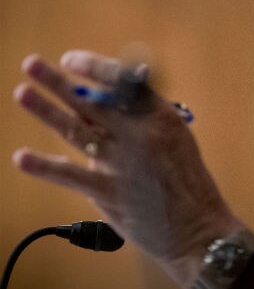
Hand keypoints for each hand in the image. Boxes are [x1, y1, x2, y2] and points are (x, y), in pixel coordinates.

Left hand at [12, 50, 245, 288]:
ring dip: (46, 110)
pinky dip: (44, 166)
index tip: (71, 60)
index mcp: (162, 117)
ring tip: (22, 92)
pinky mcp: (109, 193)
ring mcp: (122, 163)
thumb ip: (145, 120)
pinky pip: (70, 175)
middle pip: (92, 101)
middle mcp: (139, 135)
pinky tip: (21, 157)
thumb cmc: (189, 183)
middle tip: (32, 64)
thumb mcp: (178, 139)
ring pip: (76, 130)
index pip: (123, 81)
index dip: (94, 67)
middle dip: (59, 82)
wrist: (198, 228)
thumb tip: (107, 102)